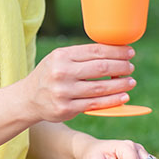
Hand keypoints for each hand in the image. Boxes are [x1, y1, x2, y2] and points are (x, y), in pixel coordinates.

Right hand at [21, 44, 135, 122]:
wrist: (28, 99)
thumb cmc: (51, 75)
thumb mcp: (59, 60)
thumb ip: (82, 56)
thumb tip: (115, 53)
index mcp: (61, 56)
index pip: (96, 50)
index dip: (117, 51)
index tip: (130, 52)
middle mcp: (62, 72)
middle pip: (101, 67)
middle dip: (121, 67)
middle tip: (131, 67)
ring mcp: (64, 91)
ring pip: (101, 87)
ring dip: (121, 84)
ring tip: (131, 81)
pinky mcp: (66, 108)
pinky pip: (96, 104)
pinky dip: (113, 100)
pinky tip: (123, 97)